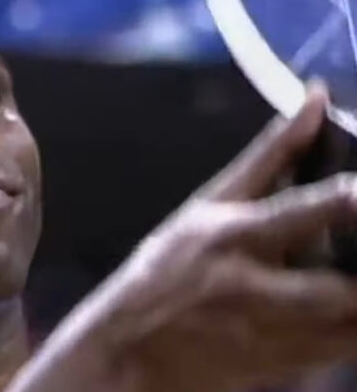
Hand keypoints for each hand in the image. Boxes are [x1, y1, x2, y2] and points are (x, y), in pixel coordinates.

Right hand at [8, 82, 356, 391]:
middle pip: (342, 287)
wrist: (129, 349)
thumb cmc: (165, 269)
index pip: (306, 212)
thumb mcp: (206, 207)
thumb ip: (269, 157)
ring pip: (350, 326)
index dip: (346, 200)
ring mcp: (270, 335)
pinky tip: (337, 308)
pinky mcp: (282, 368)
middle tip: (356, 246)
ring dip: (356, 302)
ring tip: (343, 275)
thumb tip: (313, 98)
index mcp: (232, 236)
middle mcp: (253, 288)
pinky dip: (349, 329)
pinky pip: (340, 353)